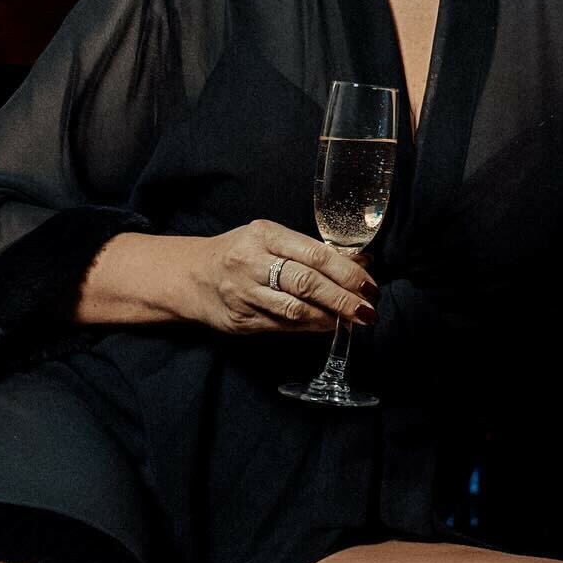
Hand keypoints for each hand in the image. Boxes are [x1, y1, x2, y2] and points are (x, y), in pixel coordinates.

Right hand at [189, 219, 378, 335]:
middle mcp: (252, 263)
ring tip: (353, 320)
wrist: (193, 276)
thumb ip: (310, 251)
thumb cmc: (240, 253)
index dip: (347, 272)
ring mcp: (245, 293)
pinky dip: (310, 326)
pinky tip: (327, 325)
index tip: (369, 284)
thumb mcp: (270, 239)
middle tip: (368, 309)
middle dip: (343, 298)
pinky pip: (283, 325)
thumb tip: (359, 264)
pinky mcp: (242, 319)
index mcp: (265, 235)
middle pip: (307, 283)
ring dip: (330, 317)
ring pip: (295, 309)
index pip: (315, 254)